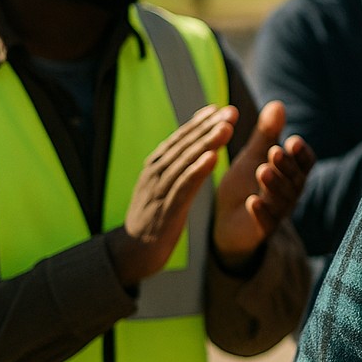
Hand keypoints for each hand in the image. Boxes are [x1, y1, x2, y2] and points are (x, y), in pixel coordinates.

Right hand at [107, 104, 234, 287]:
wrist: (130, 253)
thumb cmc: (152, 219)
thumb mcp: (163, 189)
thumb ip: (176, 169)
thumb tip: (194, 150)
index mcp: (156, 167)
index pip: (180, 139)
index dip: (200, 123)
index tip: (220, 108)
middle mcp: (155, 173)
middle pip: (184, 144)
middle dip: (208, 126)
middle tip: (231, 111)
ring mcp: (159, 190)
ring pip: (185, 161)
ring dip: (206, 142)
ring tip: (226, 127)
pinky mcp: (166, 209)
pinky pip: (183, 186)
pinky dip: (197, 170)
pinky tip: (212, 158)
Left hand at [213, 100, 314, 267]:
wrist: (226, 222)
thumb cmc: (244, 186)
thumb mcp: (253, 156)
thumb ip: (266, 134)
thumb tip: (277, 104)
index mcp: (290, 174)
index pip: (305, 163)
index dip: (301, 153)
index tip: (291, 140)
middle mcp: (289, 193)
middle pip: (295, 179)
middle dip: (286, 165)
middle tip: (274, 151)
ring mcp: (278, 212)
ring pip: (282, 199)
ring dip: (274, 184)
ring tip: (261, 171)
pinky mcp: (262, 229)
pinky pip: (266, 222)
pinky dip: (261, 212)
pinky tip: (252, 201)